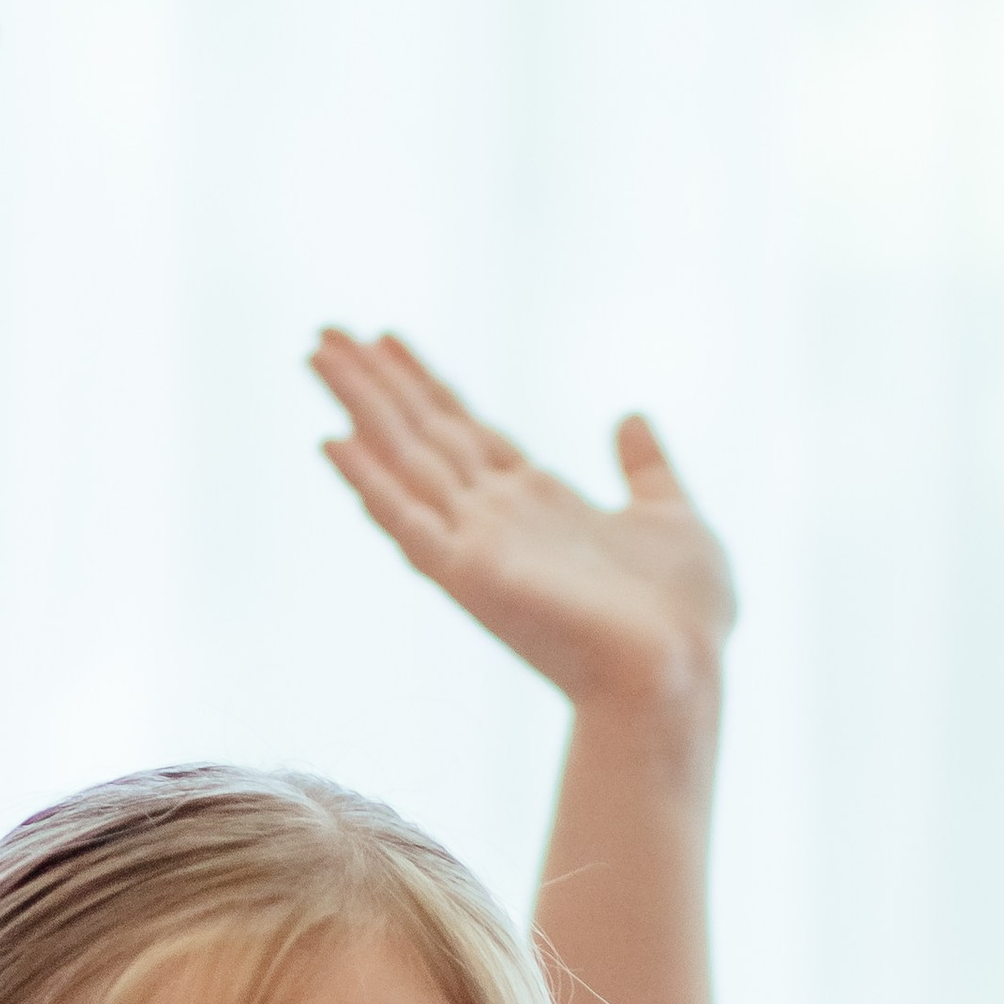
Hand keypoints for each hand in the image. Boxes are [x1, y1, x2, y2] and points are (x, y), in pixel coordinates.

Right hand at [312, 332, 735, 712]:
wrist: (683, 672)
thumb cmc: (687, 616)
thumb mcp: (673, 515)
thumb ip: (646, 466)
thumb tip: (629, 414)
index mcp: (538, 502)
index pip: (465, 428)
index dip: (424, 381)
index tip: (384, 337)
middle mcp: (497, 519)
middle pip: (422, 433)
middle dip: (374, 381)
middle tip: (323, 332)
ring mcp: (478, 547)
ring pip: (404, 460)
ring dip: (359, 406)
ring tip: (315, 355)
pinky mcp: (471, 577)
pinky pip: (407, 522)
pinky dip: (369, 482)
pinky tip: (332, 442)